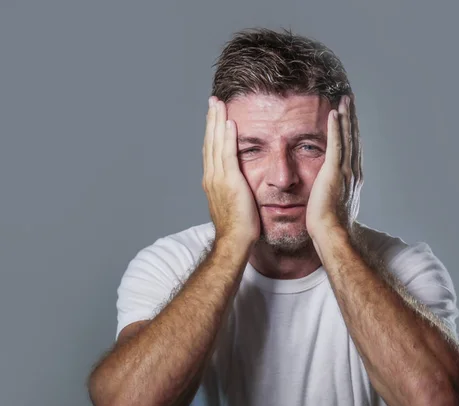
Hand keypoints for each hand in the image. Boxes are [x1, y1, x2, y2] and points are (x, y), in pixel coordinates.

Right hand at [202, 96, 259, 245]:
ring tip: (219, 104)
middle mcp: (211, 177)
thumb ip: (234, 189)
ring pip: (216, 144)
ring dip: (217, 122)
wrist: (234, 241)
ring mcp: (218, 179)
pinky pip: (227, 154)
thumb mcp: (233, 203)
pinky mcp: (230, 181)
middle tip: (213, 101)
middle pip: (210, 142)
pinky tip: (229, 123)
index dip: (212, 132)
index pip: (211, 151)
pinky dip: (227, 138)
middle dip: (211, 120)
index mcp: (212, 181)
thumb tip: (240, 184)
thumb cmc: (238, 228)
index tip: (214, 116)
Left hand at [306, 94, 362, 238]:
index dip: (351, 132)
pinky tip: (334, 113)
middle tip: (350, 101)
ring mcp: (345, 171)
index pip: (352, 149)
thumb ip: (335, 194)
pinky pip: (336, 144)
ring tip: (344, 101)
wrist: (332, 233)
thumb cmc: (330, 226)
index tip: (349, 118)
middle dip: (351, 118)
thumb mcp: (335, 206)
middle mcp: (353, 172)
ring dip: (346, 117)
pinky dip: (336, 128)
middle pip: (353, 139)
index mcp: (352, 179)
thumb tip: (330, 193)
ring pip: (347, 138)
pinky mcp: (334, 172)